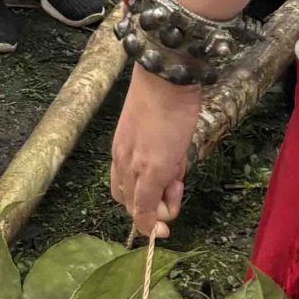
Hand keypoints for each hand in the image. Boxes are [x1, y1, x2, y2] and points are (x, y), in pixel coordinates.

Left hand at [111, 67, 206, 236]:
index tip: (158, 205)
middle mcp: (121, 160)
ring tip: (177, 186)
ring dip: (157, 211)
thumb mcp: (155, 131)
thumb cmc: (165, 96)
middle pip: (127, 201)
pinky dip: (154, 220)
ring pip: (136, 207)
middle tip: (174, 193)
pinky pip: (146, 206)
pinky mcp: (152, 170)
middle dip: (149, 209)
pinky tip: (169, 211)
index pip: (122, 188)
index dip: (138, 203)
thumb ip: (160, 156)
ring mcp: (134, 167)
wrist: (167, 77)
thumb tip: (171, 178)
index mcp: (120, 149)